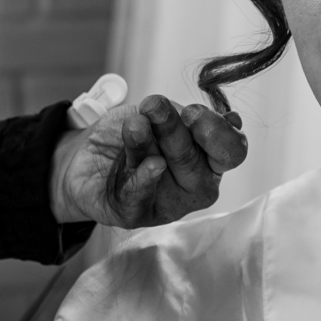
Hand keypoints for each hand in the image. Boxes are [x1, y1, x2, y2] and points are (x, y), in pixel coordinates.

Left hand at [48, 97, 246, 228]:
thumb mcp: (159, 113)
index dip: (216, 131)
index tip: (190, 113)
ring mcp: (169, 203)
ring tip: (134, 123)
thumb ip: (184, 116)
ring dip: (149, 143)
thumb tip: (231, 119)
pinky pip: (141, 195)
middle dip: (173, 129)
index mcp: (210, 157)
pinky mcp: (137, 214)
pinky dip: (143, 178)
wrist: (87, 155)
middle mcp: (197, 184)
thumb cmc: (133, 132)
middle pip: (195, 159)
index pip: (233, 150)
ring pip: (166, 171)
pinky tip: (148, 165)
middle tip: (154, 106)